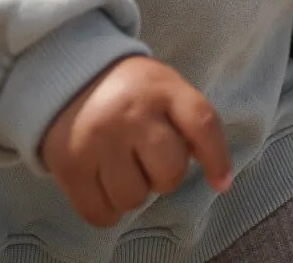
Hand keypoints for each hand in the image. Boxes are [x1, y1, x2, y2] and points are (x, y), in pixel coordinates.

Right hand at [41, 55, 231, 227]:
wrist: (71, 78)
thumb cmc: (130, 90)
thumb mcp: (164, 87)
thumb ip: (187, 120)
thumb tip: (216, 173)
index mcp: (162, 87)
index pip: (202, 123)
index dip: (218, 158)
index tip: (222, 183)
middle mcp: (131, 113)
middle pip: (170, 172)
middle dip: (165, 175)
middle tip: (148, 158)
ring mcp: (98, 140)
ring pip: (135, 198)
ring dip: (135, 192)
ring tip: (123, 167)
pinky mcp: (70, 166)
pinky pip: (101, 214)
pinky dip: (108, 210)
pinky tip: (106, 185)